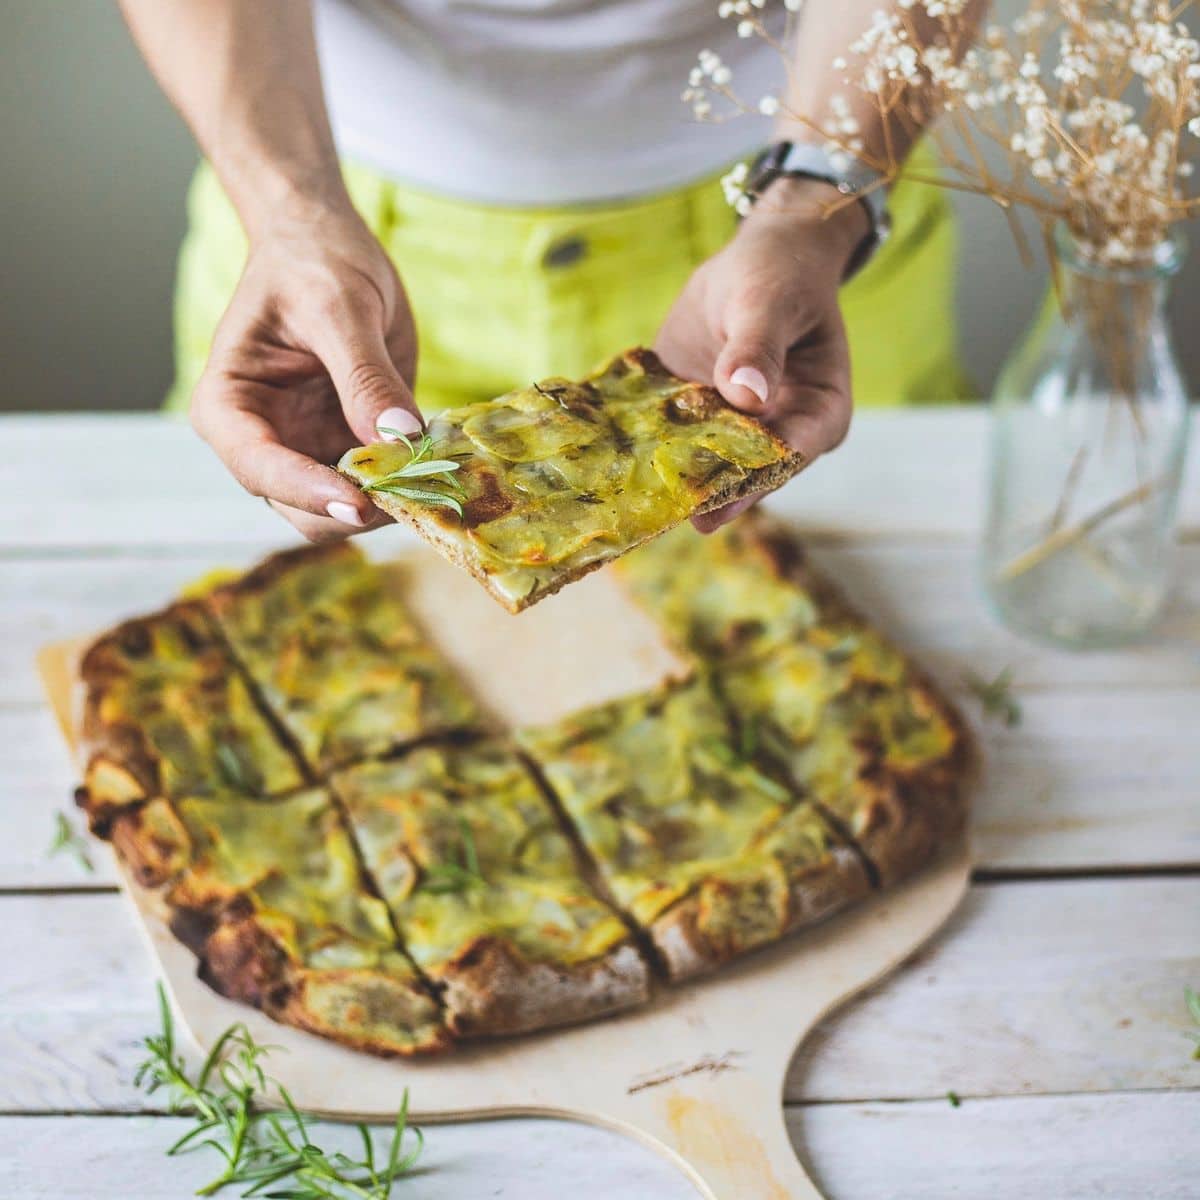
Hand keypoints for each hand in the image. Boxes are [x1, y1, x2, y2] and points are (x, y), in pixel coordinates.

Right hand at [190, 197, 421, 541]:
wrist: (326, 243)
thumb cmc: (312, 262)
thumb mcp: (340, 308)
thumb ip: (364, 376)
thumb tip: (397, 438)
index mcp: (229, 406)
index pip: (260, 467)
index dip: (308, 492)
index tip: (360, 504)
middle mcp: (262, 442)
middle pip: (301, 507)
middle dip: (355, 509)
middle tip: (415, 497)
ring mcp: (307, 452)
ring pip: (344, 510)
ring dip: (389, 505)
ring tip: (437, 484)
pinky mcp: (350, 450)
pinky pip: (379, 487)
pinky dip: (410, 487)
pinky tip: (443, 470)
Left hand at [656, 177, 866, 531]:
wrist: (758, 259)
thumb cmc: (780, 276)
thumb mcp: (770, 302)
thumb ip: (759, 347)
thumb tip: (747, 392)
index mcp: (818, 414)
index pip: (788, 455)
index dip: (753, 480)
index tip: (718, 501)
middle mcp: (778, 435)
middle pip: (745, 474)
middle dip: (708, 493)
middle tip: (671, 517)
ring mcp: (734, 432)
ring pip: (705, 464)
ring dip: (673, 480)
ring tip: (639, 505)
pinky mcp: (694, 420)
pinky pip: (671, 439)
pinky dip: (646, 449)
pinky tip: (614, 465)